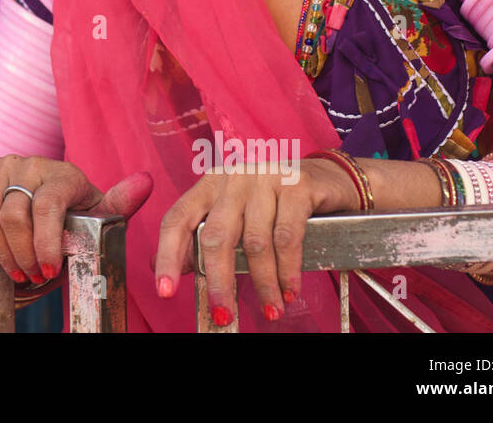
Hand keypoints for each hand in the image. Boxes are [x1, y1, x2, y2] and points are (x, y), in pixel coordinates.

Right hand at [0, 155, 153, 284]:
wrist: (39, 193)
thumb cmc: (76, 208)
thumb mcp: (99, 210)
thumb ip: (121, 202)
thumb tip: (146, 182)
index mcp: (64, 173)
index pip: (47, 206)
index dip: (45, 243)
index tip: (49, 271)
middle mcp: (32, 164)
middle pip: (14, 214)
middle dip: (22, 254)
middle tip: (32, 275)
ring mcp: (5, 165)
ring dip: (1, 250)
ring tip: (16, 268)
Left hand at [153, 158, 358, 325]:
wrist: (327, 178)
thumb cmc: (273, 203)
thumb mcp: (234, 216)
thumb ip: (203, 238)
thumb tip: (167, 269)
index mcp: (208, 186)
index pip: (177, 220)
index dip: (168, 256)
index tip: (165, 290)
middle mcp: (232, 179)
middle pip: (215, 236)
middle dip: (219, 281)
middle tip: (223, 315)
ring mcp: (264, 179)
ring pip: (254, 242)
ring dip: (263, 283)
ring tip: (271, 310)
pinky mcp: (296, 186)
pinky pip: (287, 237)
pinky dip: (288, 269)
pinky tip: (289, 290)